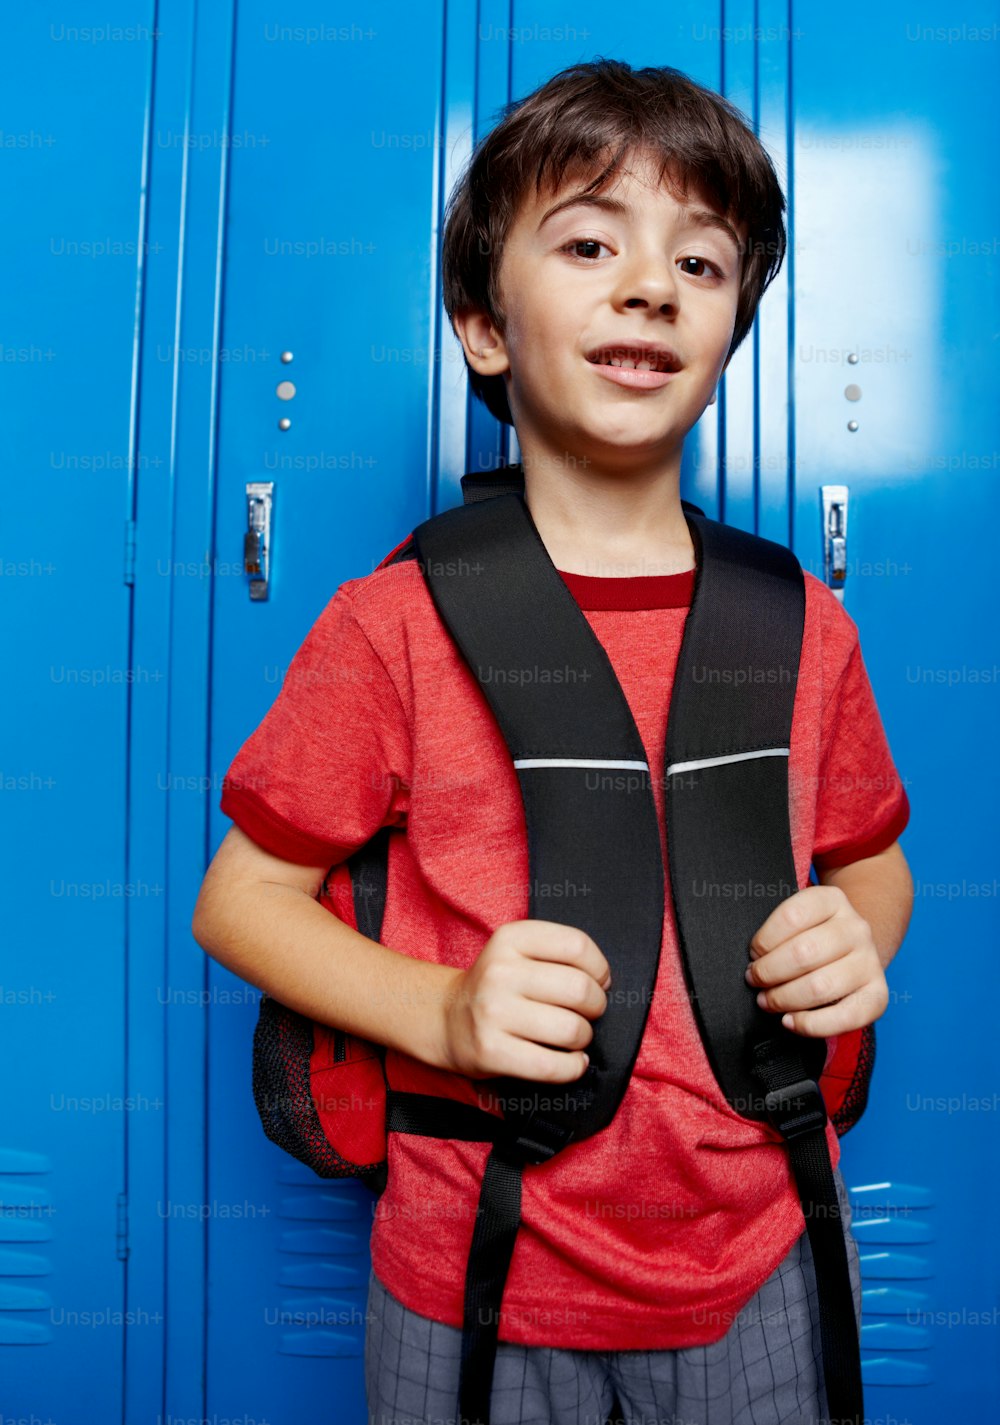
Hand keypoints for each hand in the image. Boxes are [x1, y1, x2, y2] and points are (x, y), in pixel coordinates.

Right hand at [439, 920, 610, 1081]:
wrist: (447, 1018)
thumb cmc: (498, 986)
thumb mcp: (518, 950)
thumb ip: (558, 954)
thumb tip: (605, 983)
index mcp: (510, 939)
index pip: (576, 945)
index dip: (599, 967)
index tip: (598, 981)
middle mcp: (499, 972)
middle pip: (579, 989)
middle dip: (596, 1006)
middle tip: (588, 1012)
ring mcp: (493, 1012)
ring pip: (571, 1029)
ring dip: (583, 1037)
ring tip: (573, 1036)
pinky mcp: (491, 1051)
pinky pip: (553, 1065)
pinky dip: (573, 1067)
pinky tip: (572, 1061)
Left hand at [745, 884, 888, 1036]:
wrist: (854, 949)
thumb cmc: (814, 936)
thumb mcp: (799, 920)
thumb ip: (778, 932)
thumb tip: (755, 962)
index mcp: (833, 901)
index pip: (792, 916)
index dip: (764, 940)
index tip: (754, 954)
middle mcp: (856, 928)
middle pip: (804, 953)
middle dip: (768, 973)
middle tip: (755, 980)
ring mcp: (870, 961)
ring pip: (820, 986)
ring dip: (784, 998)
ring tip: (767, 1000)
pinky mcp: (878, 995)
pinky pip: (845, 1016)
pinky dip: (811, 1025)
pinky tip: (790, 1021)